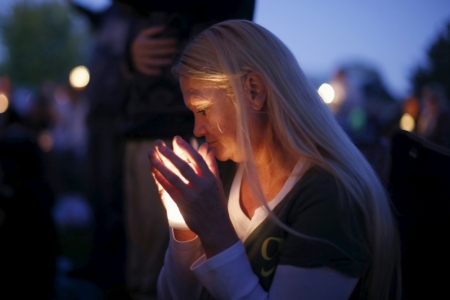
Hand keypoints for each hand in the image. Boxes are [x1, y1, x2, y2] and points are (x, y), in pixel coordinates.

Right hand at [131, 26, 176, 75]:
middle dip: (166, 50)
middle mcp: (141, 51)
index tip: (174, 41)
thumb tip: (164, 27)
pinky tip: (160, 72)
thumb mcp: (144, 34)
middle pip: (155, 51)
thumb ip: (153, 30)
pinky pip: (146, 70)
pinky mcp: (140, 67)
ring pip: (152, 61)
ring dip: (161, 61)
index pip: (156, 42)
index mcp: (142, 43)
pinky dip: (152, 71)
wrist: (129, 53)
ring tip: (171, 61)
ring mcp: (140, 60)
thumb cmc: (141, 42)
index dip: (165, 42)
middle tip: (175, 50)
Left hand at [149, 136, 238, 256]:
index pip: (197, 159)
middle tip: (159, 146)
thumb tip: (209, 149)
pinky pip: (170, 190)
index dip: (186, 148)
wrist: (216, 227)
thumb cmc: (216, 204)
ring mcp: (192, 195)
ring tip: (152, 157)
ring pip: (174, 177)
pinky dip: (162, 180)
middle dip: (169, 155)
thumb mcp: (217, 183)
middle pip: (183, 166)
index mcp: (210, 178)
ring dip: (161, 166)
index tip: (176, 139)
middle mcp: (201, 185)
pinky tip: (154, 173)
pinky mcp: (183, 204)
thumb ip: (212, 165)